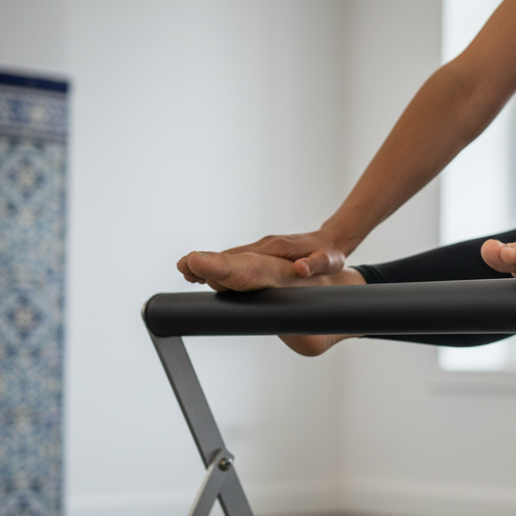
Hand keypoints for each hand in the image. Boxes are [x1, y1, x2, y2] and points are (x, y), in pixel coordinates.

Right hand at [176, 229, 346, 284]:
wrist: (333, 241)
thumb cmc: (331, 254)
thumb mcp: (328, 261)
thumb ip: (315, 263)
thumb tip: (301, 268)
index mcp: (275, 247)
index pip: (243, 256)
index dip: (221, 262)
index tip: (200, 266)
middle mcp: (265, 245)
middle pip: (231, 255)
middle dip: (207, 262)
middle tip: (182, 270)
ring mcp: (263, 247)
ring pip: (233, 256)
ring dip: (211, 263)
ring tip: (187, 273)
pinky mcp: (265, 252)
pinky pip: (240, 258)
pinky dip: (224, 264)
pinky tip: (211, 274)